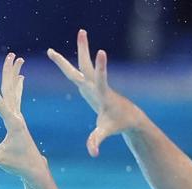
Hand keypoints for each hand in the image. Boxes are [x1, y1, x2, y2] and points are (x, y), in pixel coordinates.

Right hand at [0, 53, 47, 185]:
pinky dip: (17, 87)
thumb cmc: (18, 165)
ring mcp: (18, 118)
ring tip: (17, 58)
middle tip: (11, 55)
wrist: (35, 169)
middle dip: (9, 72)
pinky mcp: (18, 120)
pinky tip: (21, 78)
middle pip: (11, 90)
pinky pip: (16, 99)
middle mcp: (17, 117)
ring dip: (14, 75)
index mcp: (13, 124)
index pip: (1, 105)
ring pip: (14, 91)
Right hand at [47, 29, 140, 156]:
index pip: (100, 78)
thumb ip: (97, 141)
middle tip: (82, 32)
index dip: (101, 67)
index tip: (101, 52)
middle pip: (87, 65)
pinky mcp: (91, 85)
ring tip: (81, 32)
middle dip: (84, 49)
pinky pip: (80, 72)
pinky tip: (63, 60)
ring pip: (84, 64)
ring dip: (81, 49)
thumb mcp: (106, 132)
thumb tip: (92, 153)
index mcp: (102, 94)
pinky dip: (71, 64)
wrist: (129, 117)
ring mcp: (93, 84)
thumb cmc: (118, 124)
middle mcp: (98, 85)